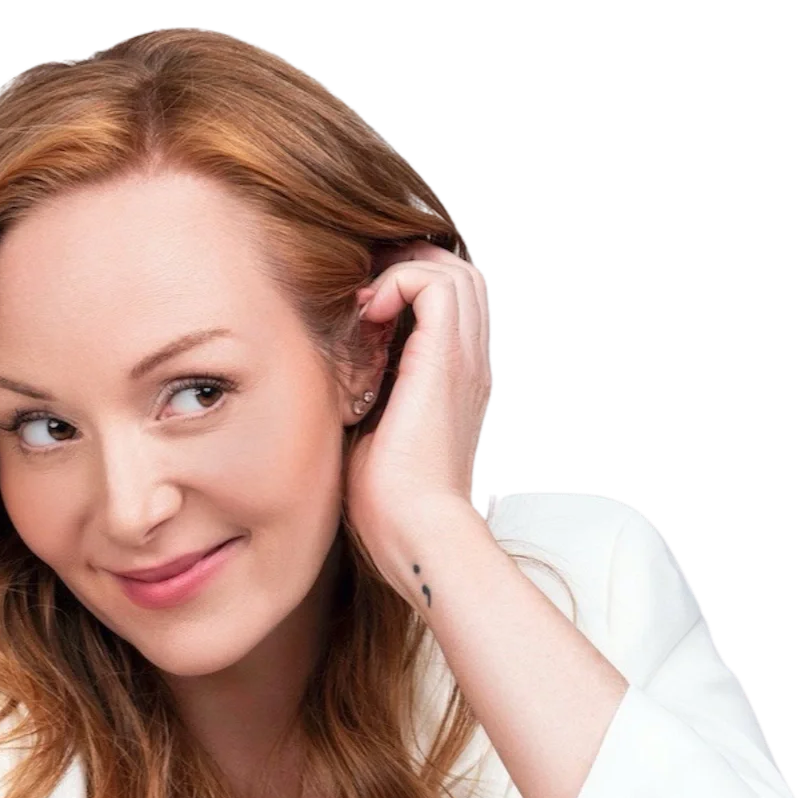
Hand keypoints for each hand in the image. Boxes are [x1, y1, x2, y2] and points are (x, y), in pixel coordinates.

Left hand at [345, 239, 492, 586]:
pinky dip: (398, 283)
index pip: (446, 303)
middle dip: (406, 265)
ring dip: (404, 270)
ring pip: (453, 269)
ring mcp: (464, 358)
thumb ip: (364, 397)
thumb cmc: (389, 504)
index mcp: (453, 379)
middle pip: (457, 274)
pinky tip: (367, 314)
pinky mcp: (446, 360)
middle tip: (362, 292)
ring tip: (366, 302)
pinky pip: (435, 284)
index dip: (404, 287)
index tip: (358, 310)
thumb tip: (328, 377)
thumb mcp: (370, 434)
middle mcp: (468, 362)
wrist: (417, 531)